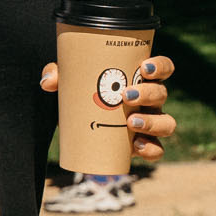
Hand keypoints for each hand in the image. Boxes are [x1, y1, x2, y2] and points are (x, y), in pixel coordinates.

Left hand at [41, 54, 177, 160]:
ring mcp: (149, 122)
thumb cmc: (82, 92)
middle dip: (148, 94)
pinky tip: (137, 146)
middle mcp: (149, 100)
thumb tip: (48, 82)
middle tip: (126, 96)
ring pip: (167, 122)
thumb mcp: (69, 80)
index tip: (144, 67)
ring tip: (131, 123)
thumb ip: (57, 74)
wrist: (78, 120)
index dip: (160, 66)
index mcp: (139, 79)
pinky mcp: (142, 144)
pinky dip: (152, 149)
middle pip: (161, 94)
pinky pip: (157, 149)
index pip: (163, 68)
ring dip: (153, 122)